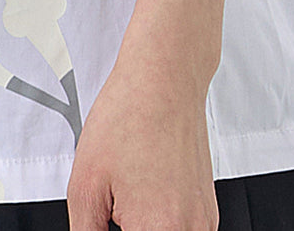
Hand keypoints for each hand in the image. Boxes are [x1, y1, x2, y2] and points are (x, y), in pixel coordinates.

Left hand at [66, 18, 218, 230]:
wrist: (165, 78)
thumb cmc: (130, 115)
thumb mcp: (85, 183)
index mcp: (160, 229)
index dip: (109, 230)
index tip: (105, 218)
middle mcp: (191, 230)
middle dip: (125, 226)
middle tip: (114, 204)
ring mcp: (204, 220)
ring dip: (141, 223)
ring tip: (129, 190)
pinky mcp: (208, 208)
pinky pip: (180, 228)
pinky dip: (159, 217)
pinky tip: (144, 187)